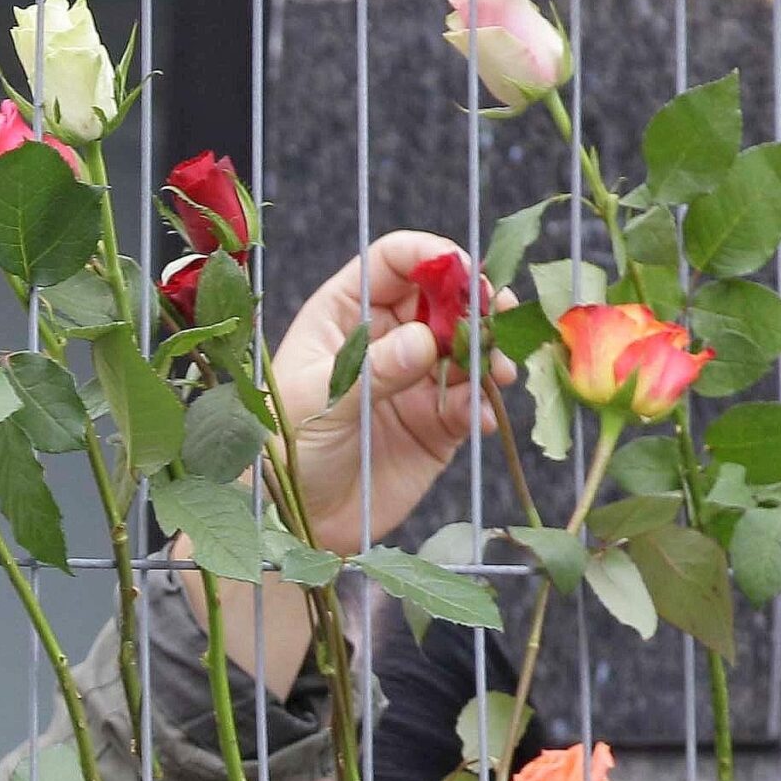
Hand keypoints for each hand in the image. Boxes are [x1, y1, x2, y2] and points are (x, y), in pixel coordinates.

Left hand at [268, 232, 519, 553]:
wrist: (294, 524)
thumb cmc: (283, 453)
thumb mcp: (318, 405)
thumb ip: (372, 372)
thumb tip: (426, 340)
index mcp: (344, 316)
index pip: (393, 261)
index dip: (431, 257)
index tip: (463, 273)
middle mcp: (384, 339)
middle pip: (443, 298)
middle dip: (474, 304)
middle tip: (497, 318)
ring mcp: (414, 379)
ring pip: (467, 347)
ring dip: (489, 353)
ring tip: (497, 373)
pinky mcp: (436, 423)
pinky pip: (473, 401)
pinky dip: (484, 404)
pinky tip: (480, 418)